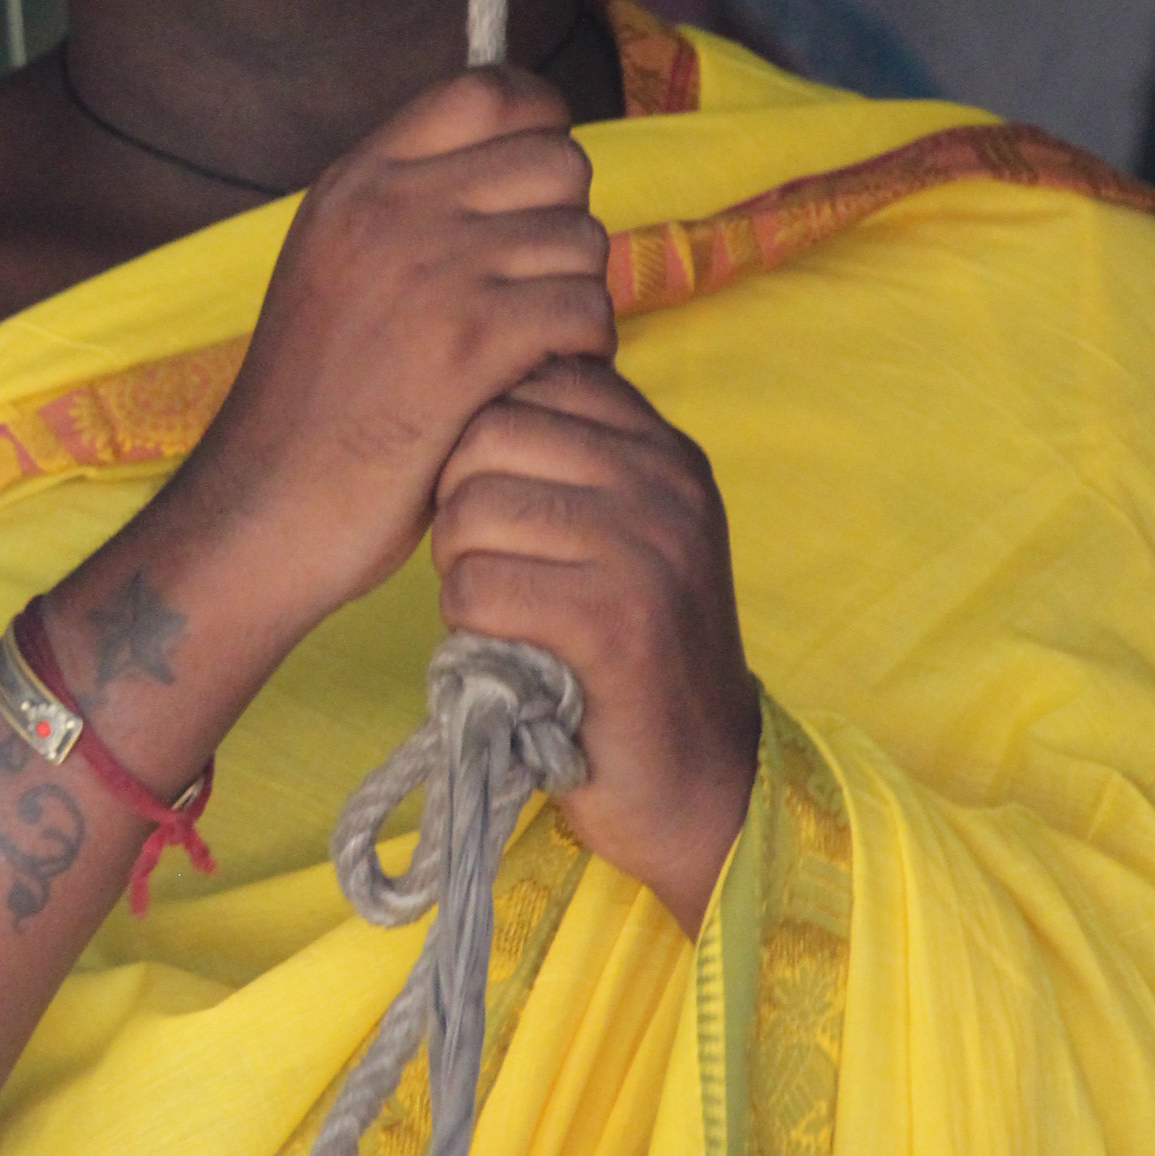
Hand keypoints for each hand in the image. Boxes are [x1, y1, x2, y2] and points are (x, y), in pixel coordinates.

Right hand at [177, 68, 616, 628]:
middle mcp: (392, 207)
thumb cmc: (315, 399)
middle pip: (560, 160)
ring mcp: (432, 273)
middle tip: (537, 289)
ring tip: (535, 345)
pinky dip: (583, 351)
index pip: (490, 90)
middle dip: (568, 224)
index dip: (542, 127)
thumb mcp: (336, 265)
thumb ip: (409, 206)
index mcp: (358, 180)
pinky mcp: (468, 347)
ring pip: (582, 240)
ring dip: (579, 297)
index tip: (540, 187)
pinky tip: (538, 381)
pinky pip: (585, 311)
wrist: (264, 506)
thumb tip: (518, 156)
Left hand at [430, 356, 759, 932]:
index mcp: (666, 448)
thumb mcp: (625, 531)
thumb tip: (474, 382)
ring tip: (496, 609)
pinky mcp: (613, 622)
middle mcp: (666, 482)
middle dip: (456, 499)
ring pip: (472, 509)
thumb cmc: (632, 653)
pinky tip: (500, 650)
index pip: (532, 375)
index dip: (481, 438)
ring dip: (457, 569)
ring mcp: (647, 548)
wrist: (698, 780)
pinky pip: (479, 588)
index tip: (500, 503)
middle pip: (487, 433)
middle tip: (483, 564)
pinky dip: (465, 625)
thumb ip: (573, 457)